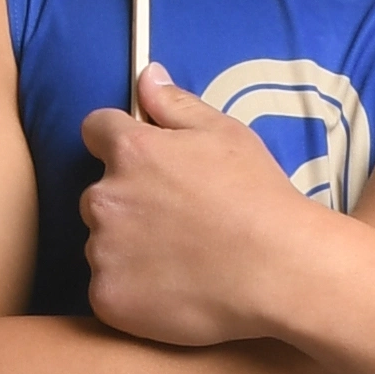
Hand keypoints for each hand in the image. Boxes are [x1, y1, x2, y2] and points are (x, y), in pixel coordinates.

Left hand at [78, 68, 336, 351]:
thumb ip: (176, 105)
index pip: (96, 130)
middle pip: (99, 194)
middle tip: (177, 223)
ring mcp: (103, 251)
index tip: (145, 163)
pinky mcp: (108, 297)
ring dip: (128, 249)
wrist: (278, 272)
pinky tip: (172, 292)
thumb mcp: (226, 135)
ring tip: (181, 261)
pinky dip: (132, 292)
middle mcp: (105, 198)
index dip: (118, 143)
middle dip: (128, 203)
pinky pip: (108, 289)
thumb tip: (146, 76)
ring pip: (102, 244)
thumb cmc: (258, 199)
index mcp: (131, 151)